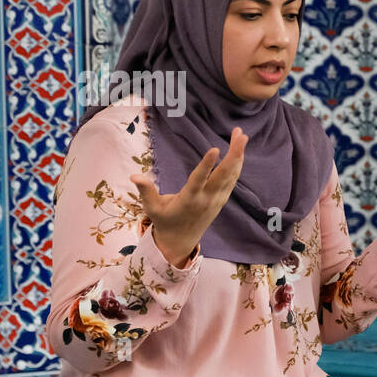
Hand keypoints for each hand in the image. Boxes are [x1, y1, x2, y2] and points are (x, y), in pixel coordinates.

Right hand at [130, 127, 246, 267]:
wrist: (181, 241)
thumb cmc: (164, 221)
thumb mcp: (152, 208)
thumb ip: (146, 191)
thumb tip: (134, 176)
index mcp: (189, 199)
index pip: (199, 180)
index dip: (207, 165)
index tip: (215, 149)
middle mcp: (207, 198)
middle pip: (223, 175)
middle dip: (233, 154)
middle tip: (241, 135)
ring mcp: (217, 199)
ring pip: (231, 175)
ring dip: (238, 155)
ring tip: (242, 136)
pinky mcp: (221, 199)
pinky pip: (232, 180)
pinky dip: (237, 165)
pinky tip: (239, 151)